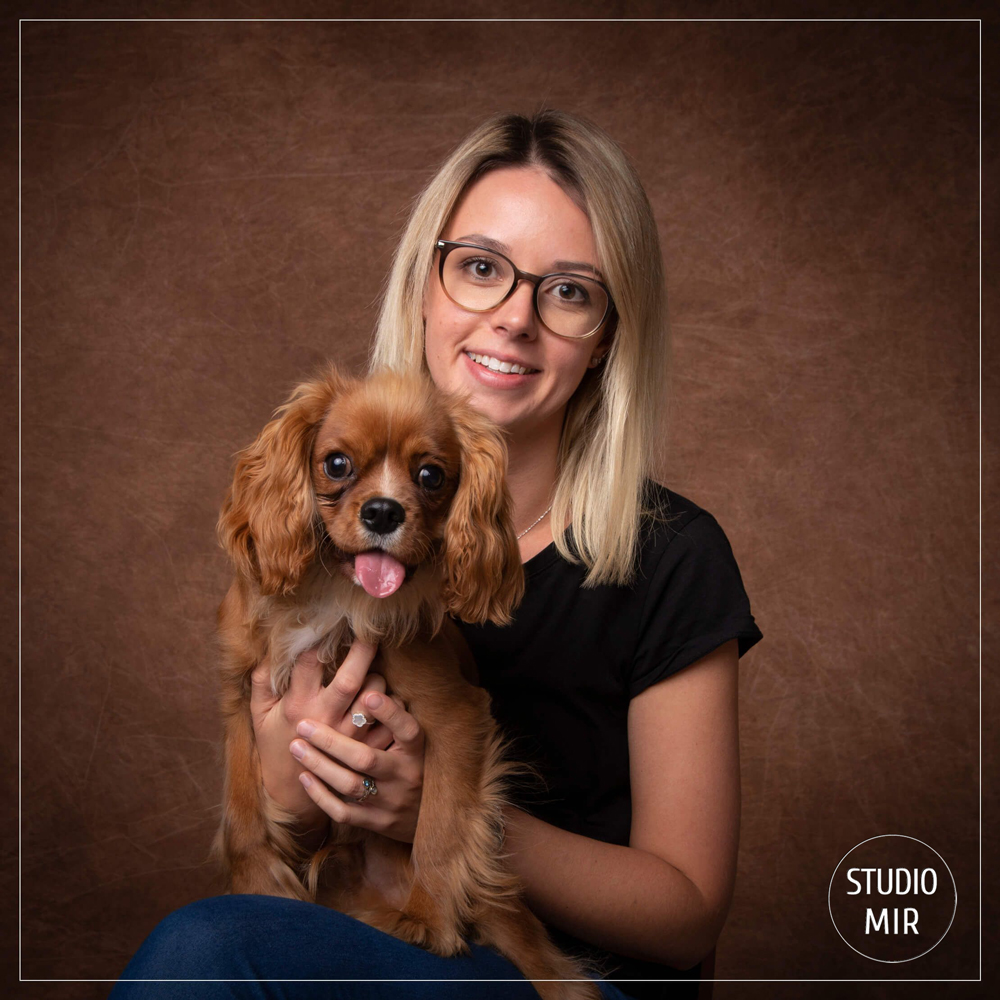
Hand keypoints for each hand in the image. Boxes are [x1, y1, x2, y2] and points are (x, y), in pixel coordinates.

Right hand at [250, 639, 389, 831]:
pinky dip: (392, 704)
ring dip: (379, 678)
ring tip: (373, 672)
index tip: (332, 623)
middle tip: (372, 632)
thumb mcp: (260, 716)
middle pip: (352, 678)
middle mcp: (327, 719)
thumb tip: (268, 653)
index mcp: (299, 706)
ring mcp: (351, 736)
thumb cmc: (275, 747)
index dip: (321, 640)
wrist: (292, 795)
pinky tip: (384, 699)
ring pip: (376, 695)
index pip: (310, 664)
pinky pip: (390, 720)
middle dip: (364, 650)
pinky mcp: (369, 749)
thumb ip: (262, 684)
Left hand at [292, 689, 424, 843]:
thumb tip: (369, 682)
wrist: (428, 817)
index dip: (390, 714)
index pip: (407, 730)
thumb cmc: (413, 766)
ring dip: (320, 765)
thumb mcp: (414, 743)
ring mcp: (391, 802)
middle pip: (365, 759)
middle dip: (331, 742)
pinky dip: (321, 795)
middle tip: (303, 724)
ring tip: (296, 746)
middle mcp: (406, 776)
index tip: (368, 694)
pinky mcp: (377, 823)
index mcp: (417, 751)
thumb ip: (395, 720)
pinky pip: (344, 812)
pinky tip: (304, 777)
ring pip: (350, 785)